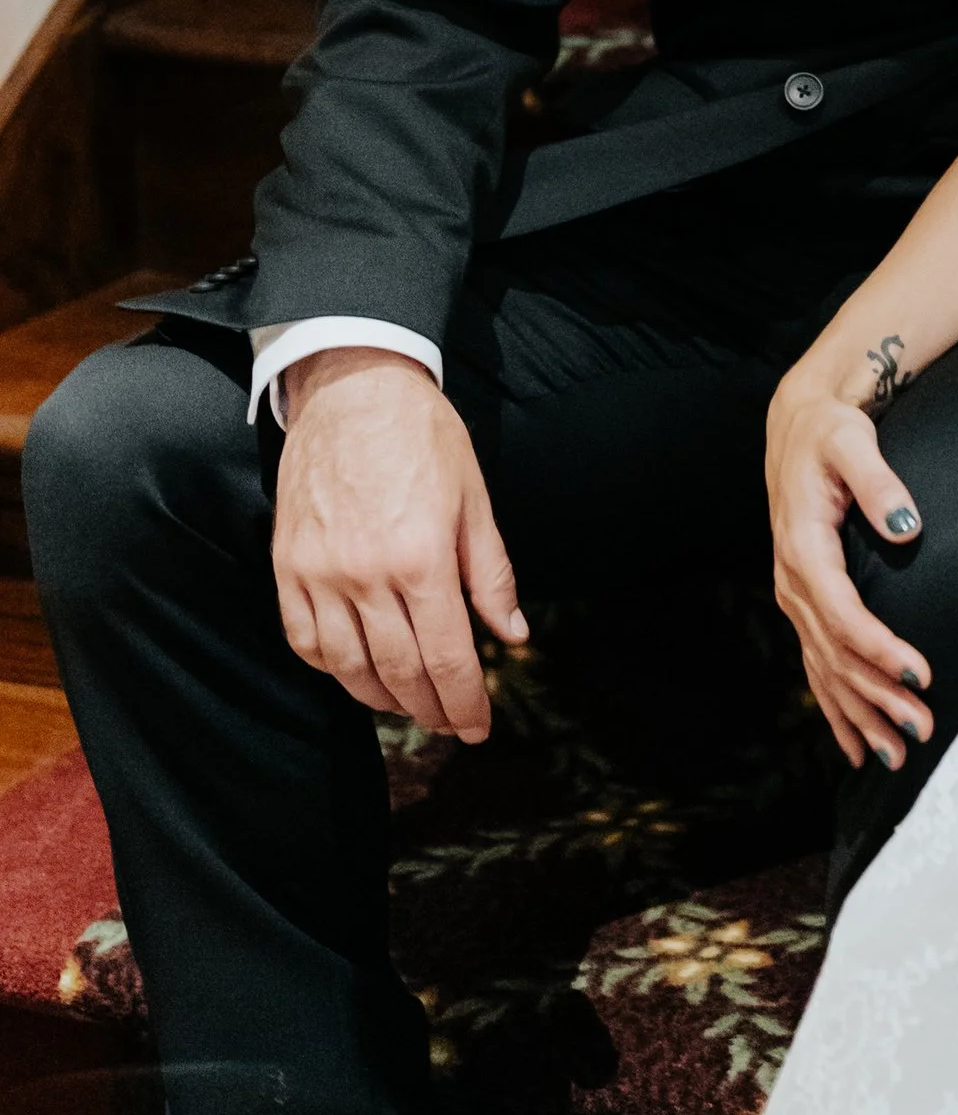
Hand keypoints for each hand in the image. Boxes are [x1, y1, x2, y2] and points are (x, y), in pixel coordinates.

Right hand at [271, 347, 527, 743]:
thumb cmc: (423, 436)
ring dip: (382, 699)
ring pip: (349, 668)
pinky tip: (355, 671)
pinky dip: (331, 668)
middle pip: (401, 672)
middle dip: (432, 709)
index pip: (449, 657)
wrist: (353, 386)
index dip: (467, 703)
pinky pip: (305, 640)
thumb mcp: (474, 497)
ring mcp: (320, 573)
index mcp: (422, 558)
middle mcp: (367, 575)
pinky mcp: (288, 565)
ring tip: (409, 706)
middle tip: (451, 724)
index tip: (479, 727)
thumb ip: (491, 573)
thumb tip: (511, 636)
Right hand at [763, 364, 936, 774]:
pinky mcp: (805, 604)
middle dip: (878, 697)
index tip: (920, 674)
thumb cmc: (829, 431)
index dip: (880, 649)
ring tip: (898, 756)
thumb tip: (909, 526)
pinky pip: (817, 666)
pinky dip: (836, 709)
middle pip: (836, 654)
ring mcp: (796, 598)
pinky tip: (856, 747)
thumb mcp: (852, 441)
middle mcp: (793, 582)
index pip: (843, 614)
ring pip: (826, 671)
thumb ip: (879, 482)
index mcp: (803, 547)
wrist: (798, 426)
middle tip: (923, 730)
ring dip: (860, 716)